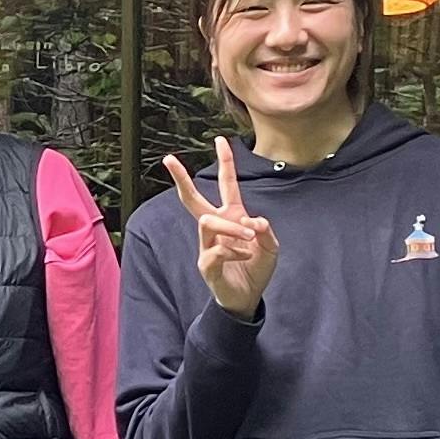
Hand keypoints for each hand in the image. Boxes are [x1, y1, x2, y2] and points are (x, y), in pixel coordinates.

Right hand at [160, 136, 278, 316]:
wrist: (248, 298)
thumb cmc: (256, 269)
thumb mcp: (271, 247)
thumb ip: (265, 232)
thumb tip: (252, 222)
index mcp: (233, 216)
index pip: (227, 184)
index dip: (225, 162)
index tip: (220, 140)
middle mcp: (216, 227)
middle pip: (192, 198)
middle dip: (181, 178)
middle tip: (168, 159)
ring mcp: (207, 244)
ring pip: (208, 221)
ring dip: (232, 228)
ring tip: (248, 240)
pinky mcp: (205, 263)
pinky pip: (216, 249)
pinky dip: (236, 251)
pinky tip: (246, 257)